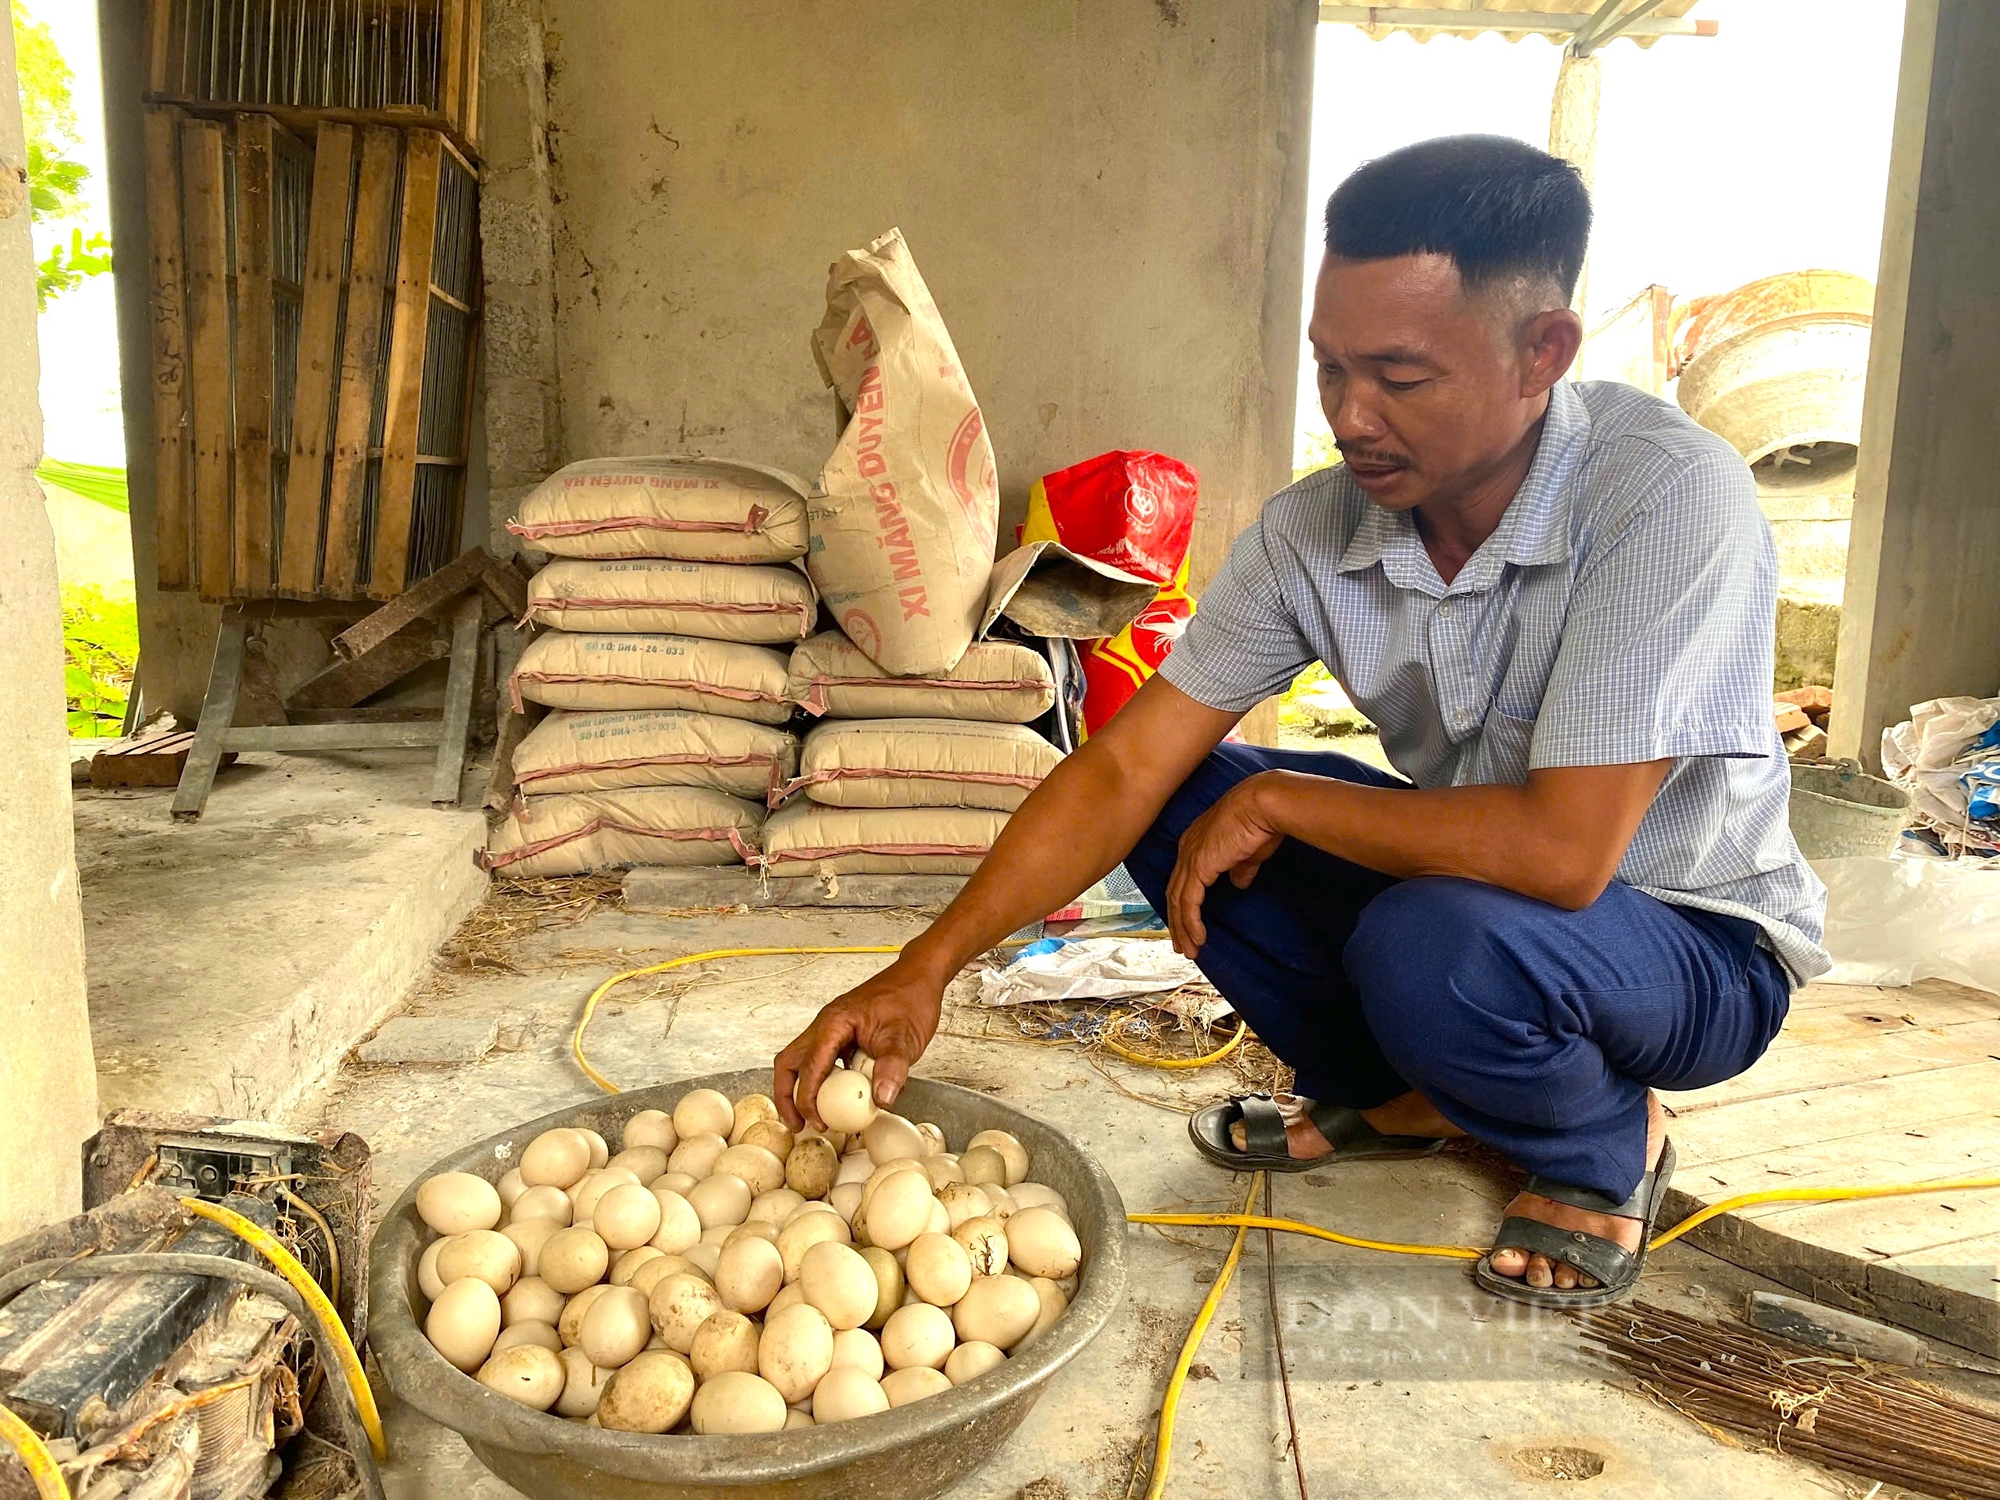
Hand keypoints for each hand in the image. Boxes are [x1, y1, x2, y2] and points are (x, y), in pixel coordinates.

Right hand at [774, 958, 944, 1129]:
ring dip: (800, 1089)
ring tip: (810, 1116)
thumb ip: (892, 1069)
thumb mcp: (905, 1038)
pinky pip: (822, 1060)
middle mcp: (826, 1025)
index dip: (808, 1099)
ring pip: (801, 1061)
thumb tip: (881, 1101)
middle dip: (788, 1096)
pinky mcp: (843, 1035)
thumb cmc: (911, 999)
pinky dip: (822, 1081)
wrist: (920, 978)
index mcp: (834, 1023)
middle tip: (796, 1124)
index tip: (819, 1122)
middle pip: (789, 1063)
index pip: (809, 1066)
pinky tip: (838, 1098)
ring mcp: (832, 1029)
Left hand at [1166, 772, 1284, 957]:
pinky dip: (1191, 923)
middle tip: (1182, 945)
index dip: (1183, 905)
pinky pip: (1189, 903)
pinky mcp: (1198, 867)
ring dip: (1182, 929)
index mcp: (1195, 843)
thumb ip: (1240, 869)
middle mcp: (1186, 849)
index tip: (1187, 925)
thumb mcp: (1247, 853)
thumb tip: (1239, 883)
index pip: (1182, 880)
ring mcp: (1189, 858)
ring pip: (1178, 902)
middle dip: (1177, 922)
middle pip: (1174, 893)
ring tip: (1190, 950)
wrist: (1262, 805)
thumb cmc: (1259, 823)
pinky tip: (1198, 939)